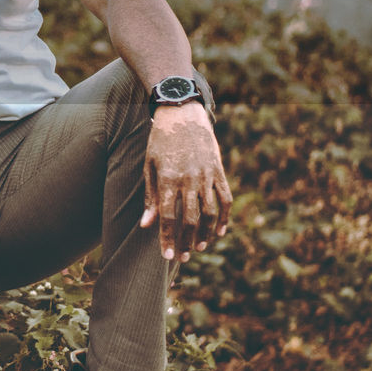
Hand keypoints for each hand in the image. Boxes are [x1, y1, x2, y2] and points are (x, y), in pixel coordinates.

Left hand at [140, 102, 231, 261]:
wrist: (182, 114)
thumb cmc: (160, 141)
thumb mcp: (149, 166)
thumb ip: (150, 197)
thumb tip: (146, 226)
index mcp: (168, 178)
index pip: (167, 216)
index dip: (167, 238)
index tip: (167, 256)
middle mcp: (188, 179)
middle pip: (190, 219)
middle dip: (187, 241)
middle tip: (184, 257)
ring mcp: (206, 175)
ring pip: (210, 212)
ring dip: (206, 234)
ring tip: (199, 247)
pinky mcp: (219, 170)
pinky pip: (225, 199)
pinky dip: (224, 218)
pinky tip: (219, 232)